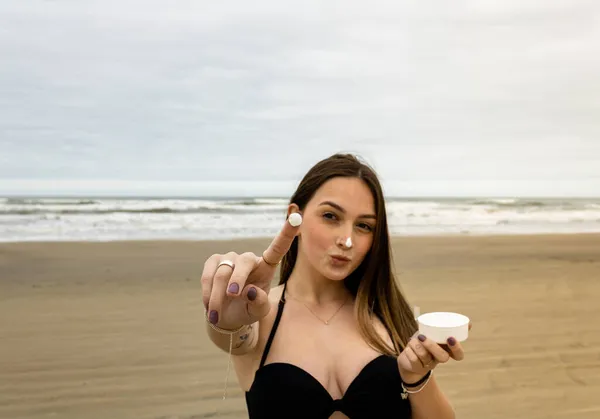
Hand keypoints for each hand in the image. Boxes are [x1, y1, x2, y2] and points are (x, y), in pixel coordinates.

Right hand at [201, 213, 301, 329]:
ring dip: (218, 297)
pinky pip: (209, 275)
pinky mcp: (214, 261)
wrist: (226, 315)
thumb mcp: (258, 312)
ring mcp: (231, 258)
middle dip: (237, 280)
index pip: (278, 249)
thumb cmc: (247, 310)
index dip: (287, 233)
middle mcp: (249, 259)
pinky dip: (208, 292)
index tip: (297, 217)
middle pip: (244, 262)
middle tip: (232, 296)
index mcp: (267, 267)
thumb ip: (259, 303)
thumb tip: (249, 290)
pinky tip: (210, 306)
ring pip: (223, 273)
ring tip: (216, 314)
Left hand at [397, 322, 471, 382]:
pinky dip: (409, 351)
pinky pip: (414, 360)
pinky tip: (408, 348)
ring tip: (412, 339)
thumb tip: (470, 323)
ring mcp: (429, 365)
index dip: (456, 348)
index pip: (458, 355)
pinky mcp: (417, 368)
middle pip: (443, 357)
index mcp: (447, 351)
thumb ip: (447, 327)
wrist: (408, 356)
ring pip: (425, 356)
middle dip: (432, 346)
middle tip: (422, 336)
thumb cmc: (424, 342)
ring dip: (416, 345)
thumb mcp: (434, 333)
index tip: (450, 338)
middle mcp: (439, 359)